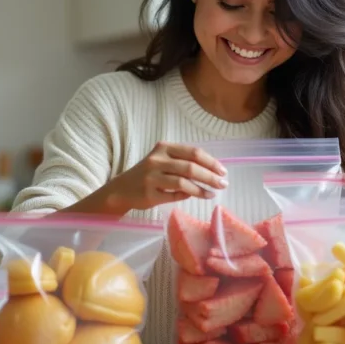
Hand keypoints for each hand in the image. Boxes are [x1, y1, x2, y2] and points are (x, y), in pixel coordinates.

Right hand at [107, 141, 227, 210]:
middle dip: (210, 176)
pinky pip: (175, 195)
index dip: (211, 162)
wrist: (121, 189)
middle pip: (190, 167)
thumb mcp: (162, 160)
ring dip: (201, 189)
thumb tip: (211, 170)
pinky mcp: (150, 193)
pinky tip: (197, 196)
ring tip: (212, 193)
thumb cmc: (148, 173)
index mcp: (163, 147)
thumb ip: (183, 161)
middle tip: (223, 184)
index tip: (223, 171)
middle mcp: (157, 160)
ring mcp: (152, 177)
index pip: (193, 152)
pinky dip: (188, 196)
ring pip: (183, 182)